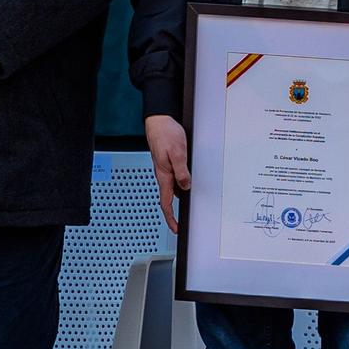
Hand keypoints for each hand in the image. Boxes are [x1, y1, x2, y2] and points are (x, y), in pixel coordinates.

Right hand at [145, 115, 190, 232]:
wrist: (159, 120)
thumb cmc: (166, 133)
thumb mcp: (177, 152)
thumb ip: (181, 171)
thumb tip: (186, 186)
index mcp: (164, 175)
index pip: (166, 203)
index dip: (170, 218)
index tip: (175, 228)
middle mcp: (164, 174)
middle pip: (169, 198)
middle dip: (175, 211)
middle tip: (182, 221)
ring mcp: (165, 168)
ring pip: (173, 187)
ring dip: (180, 196)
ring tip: (189, 203)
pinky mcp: (168, 162)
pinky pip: (175, 177)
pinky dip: (182, 182)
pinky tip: (188, 181)